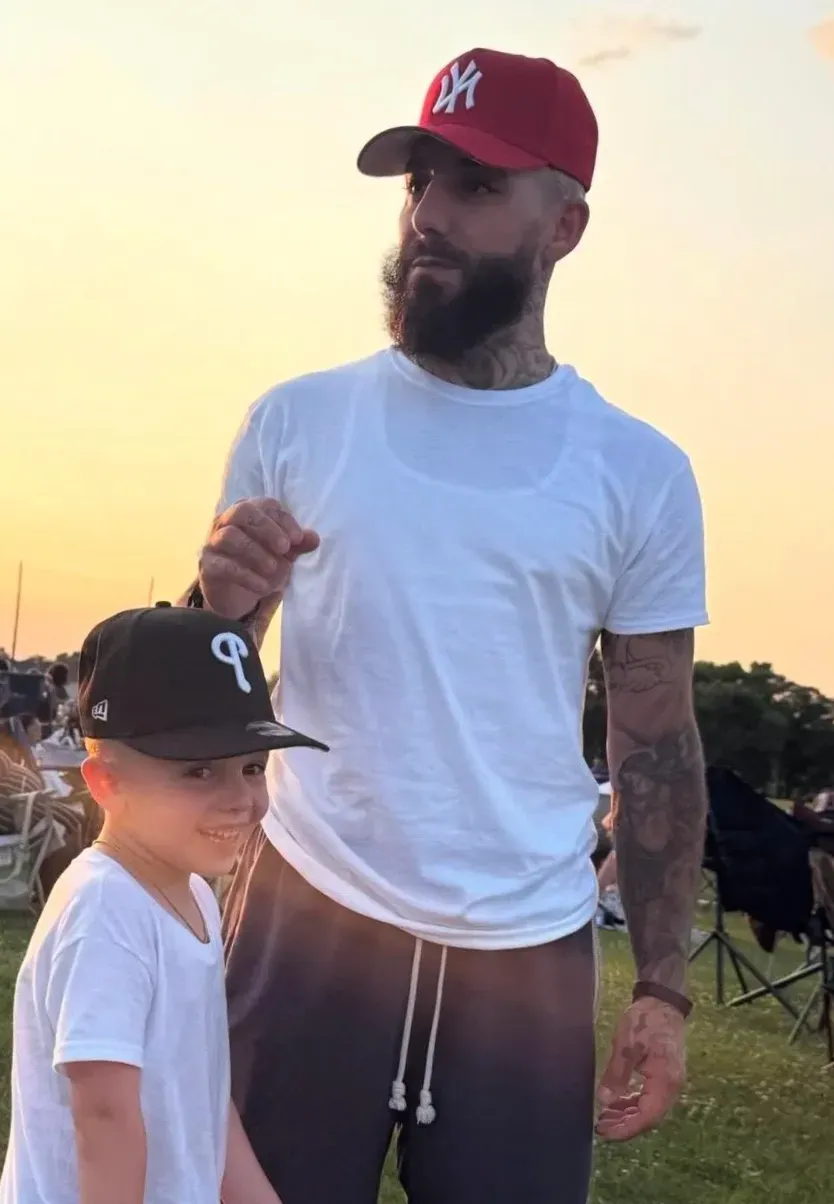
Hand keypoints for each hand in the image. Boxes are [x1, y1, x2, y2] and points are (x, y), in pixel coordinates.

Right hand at [199, 498, 319, 619]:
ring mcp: (214, 542)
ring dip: (255, 551)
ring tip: (273, 568)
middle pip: (242, 512)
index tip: (298, 538)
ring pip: (229, 536)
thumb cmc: (261, 563)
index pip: (264, 505)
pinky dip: (245, 575)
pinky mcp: (207, 566)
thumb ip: (297, 544)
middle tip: (285, 548)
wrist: (236, 593)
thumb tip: (314, 538)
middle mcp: (227, 521)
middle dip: (266, 528)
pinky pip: (222, 565)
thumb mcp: (284, 553)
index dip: (282, 519)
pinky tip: (263, 586)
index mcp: (248, 512)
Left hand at [595, 996, 685, 1141]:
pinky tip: (616, 1103)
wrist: (662, 1002)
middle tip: (600, 1128)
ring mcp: (670, 1081)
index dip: (626, 1129)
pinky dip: (632, 1103)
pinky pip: (649, 1097)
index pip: (647, 1116)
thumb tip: (604, 1100)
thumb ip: (617, 1073)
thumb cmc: (645, 1020)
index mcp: (666, 1081)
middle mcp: (672, 1086)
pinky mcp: (664, 1075)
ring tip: (604, 1118)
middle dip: (625, 1125)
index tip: (605, 1133)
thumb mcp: (627, 1044)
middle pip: (649, 1117)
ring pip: (649, 1108)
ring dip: (627, 1116)